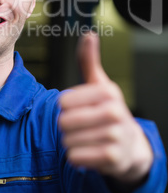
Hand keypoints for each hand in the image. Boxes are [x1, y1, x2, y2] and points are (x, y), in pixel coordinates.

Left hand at [58, 32, 152, 183]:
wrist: (130, 145)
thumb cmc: (108, 110)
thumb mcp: (100, 84)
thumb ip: (89, 60)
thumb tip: (88, 35)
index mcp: (108, 91)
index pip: (63, 101)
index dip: (65, 106)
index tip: (76, 107)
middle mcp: (114, 111)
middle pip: (64, 121)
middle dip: (66, 126)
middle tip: (79, 126)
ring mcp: (115, 135)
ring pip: (68, 140)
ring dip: (70, 142)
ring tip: (84, 138)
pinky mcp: (112, 158)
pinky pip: (75, 157)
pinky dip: (75, 157)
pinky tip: (87, 151)